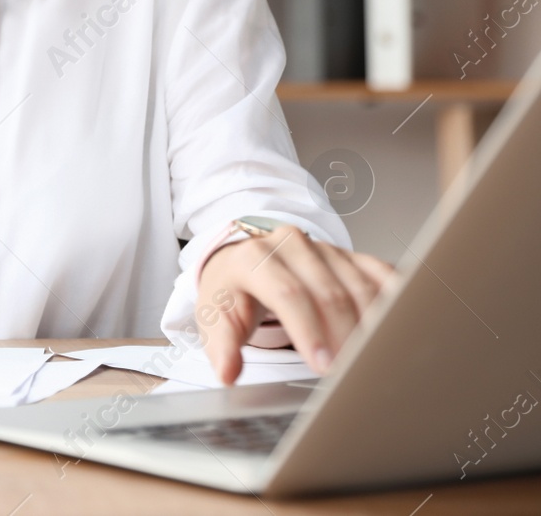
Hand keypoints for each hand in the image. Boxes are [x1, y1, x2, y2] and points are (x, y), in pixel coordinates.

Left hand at [197, 226, 395, 385]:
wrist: (245, 260)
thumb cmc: (233, 292)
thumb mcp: (214, 316)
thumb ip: (221, 345)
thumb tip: (228, 373)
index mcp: (253, 257)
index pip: (288, 294)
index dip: (309, 331)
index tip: (324, 366)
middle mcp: (290, 244)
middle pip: (328, 292)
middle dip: (345, 336)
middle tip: (356, 374)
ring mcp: (324, 248)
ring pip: (359, 286)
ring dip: (373, 325)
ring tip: (379, 362)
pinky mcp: (350, 255)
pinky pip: (380, 275)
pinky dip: (395, 301)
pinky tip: (403, 328)